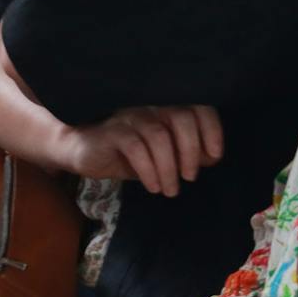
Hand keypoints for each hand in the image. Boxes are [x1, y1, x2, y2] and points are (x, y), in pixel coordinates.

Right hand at [55, 104, 223, 196]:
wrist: (82, 150)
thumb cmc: (130, 152)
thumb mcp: (163, 155)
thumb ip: (188, 152)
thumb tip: (212, 157)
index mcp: (169, 106)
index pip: (199, 107)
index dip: (212, 129)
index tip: (215, 155)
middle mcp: (152, 105)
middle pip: (182, 117)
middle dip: (191, 150)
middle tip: (190, 177)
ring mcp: (131, 116)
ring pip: (159, 135)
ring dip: (169, 167)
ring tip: (171, 190)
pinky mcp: (113, 132)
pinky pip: (136, 148)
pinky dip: (149, 169)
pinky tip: (153, 186)